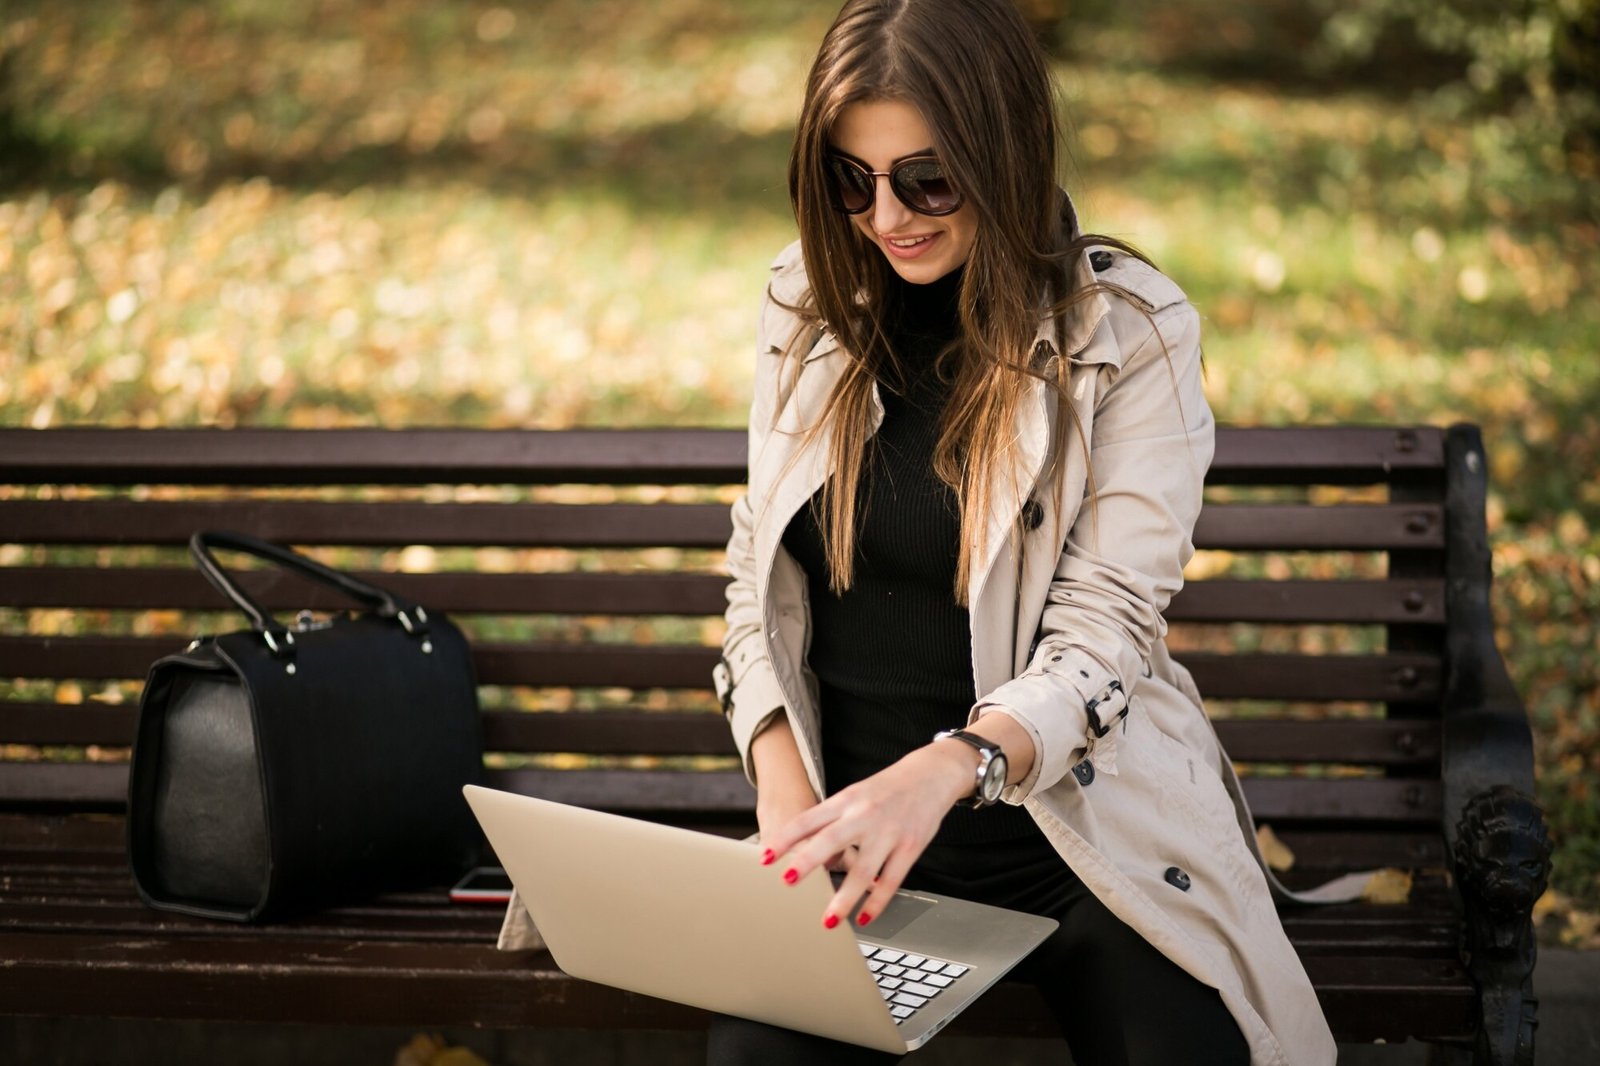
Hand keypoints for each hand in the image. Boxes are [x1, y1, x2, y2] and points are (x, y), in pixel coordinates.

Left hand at [759, 741, 977, 928]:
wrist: (931, 774)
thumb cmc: (886, 789)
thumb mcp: (855, 795)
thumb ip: (831, 820)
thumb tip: (806, 852)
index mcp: (846, 800)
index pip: (808, 820)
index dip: (785, 838)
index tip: (765, 857)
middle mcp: (864, 815)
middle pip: (832, 840)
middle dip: (809, 861)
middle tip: (788, 882)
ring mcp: (888, 832)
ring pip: (863, 870)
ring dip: (845, 898)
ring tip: (829, 920)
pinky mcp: (910, 847)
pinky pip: (891, 880)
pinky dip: (877, 902)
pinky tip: (864, 917)